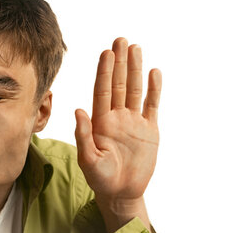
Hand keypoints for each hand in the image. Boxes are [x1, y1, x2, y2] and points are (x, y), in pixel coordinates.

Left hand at [74, 37, 160, 207]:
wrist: (121, 193)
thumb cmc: (100, 178)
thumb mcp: (88, 159)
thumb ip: (83, 135)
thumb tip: (78, 110)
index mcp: (100, 122)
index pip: (102, 90)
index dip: (104, 72)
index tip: (105, 53)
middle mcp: (116, 117)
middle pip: (119, 84)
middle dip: (119, 62)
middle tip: (120, 39)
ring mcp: (133, 122)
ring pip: (135, 90)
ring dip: (135, 69)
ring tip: (135, 48)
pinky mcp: (149, 130)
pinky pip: (152, 106)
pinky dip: (154, 90)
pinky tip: (154, 72)